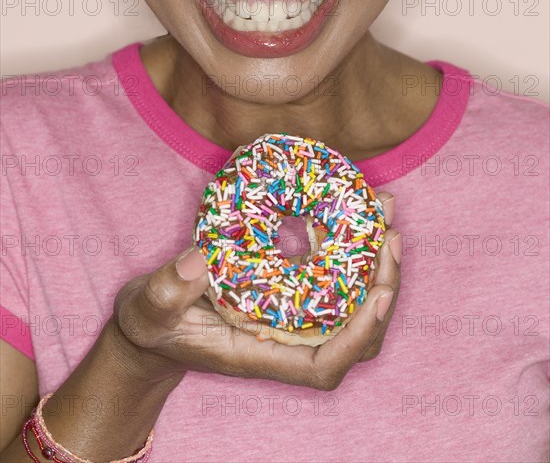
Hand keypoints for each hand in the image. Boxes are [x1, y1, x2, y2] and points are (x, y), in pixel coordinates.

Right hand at [111, 193, 400, 390]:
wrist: (155, 323)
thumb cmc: (153, 325)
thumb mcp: (150, 309)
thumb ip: (168, 292)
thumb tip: (199, 259)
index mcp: (261, 355)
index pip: (325, 366)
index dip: (357, 337)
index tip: (377, 295)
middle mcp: (286, 341)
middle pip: (356, 333)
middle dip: (382, 288)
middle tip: (388, 233)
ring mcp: (290, 318)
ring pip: (352, 304)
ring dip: (375, 263)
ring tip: (381, 212)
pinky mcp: (286, 294)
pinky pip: (330, 278)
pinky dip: (349, 249)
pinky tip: (350, 211)